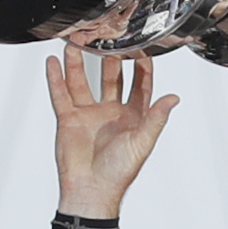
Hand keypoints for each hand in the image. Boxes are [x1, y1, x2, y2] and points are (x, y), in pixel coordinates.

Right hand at [43, 39, 177, 212]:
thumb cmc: (118, 173)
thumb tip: (173, 98)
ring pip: (83, 82)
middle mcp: (110, 112)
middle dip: (110, 58)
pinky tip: (54, 63)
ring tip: (77, 43)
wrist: (91, 191)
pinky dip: (56, 78)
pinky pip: (61, 95)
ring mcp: (89, 114)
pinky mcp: (69, 119)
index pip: (139, 85)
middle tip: (109, 38)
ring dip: (79, 63)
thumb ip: (156, 118)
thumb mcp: (143, 142)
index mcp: (132, 117)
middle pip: (111, 78)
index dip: (141, 68)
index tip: (141, 49)